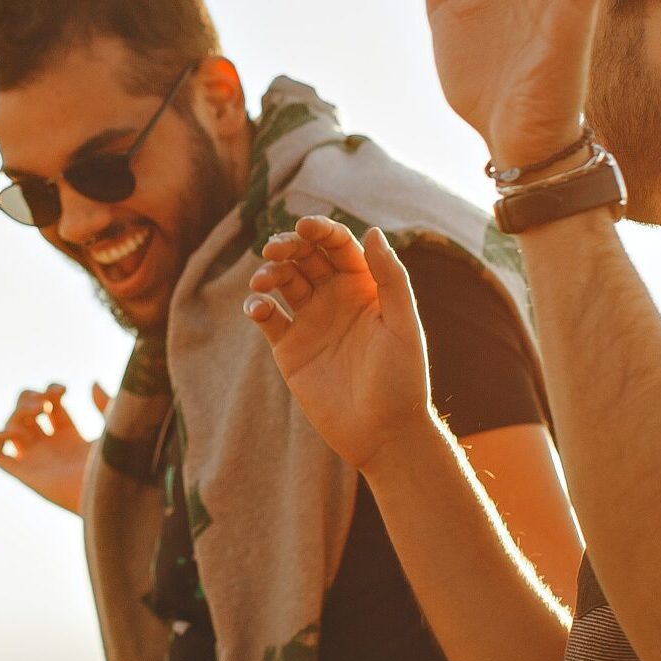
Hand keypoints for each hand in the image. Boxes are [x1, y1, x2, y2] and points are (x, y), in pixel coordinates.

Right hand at [0, 382, 109, 514]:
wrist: (106, 494)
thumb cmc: (114, 466)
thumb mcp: (112, 428)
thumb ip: (104, 404)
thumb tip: (92, 382)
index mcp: (70, 437)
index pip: (49, 406)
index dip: (51, 391)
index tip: (63, 391)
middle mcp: (49, 447)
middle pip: (25, 413)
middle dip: (29, 398)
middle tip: (45, 401)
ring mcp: (35, 460)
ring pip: (10, 428)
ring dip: (18, 412)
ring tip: (39, 411)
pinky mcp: (24, 474)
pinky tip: (18, 430)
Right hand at [244, 219, 431, 471]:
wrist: (383, 434)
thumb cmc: (402, 380)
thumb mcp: (404, 325)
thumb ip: (391, 278)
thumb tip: (373, 231)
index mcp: (365, 287)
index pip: (339, 246)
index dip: (321, 230)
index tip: (304, 226)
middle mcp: (335, 299)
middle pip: (305, 257)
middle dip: (288, 246)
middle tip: (274, 249)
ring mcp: (310, 322)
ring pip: (282, 282)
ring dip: (269, 273)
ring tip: (263, 281)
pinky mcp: (289, 348)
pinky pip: (267, 317)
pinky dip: (257, 306)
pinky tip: (258, 308)